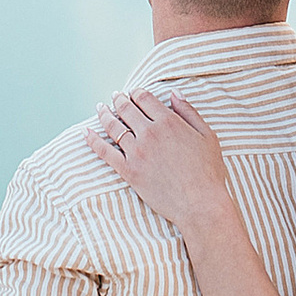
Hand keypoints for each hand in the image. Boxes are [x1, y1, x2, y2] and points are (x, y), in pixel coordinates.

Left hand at [83, 85, 231, 235]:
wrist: (200, 204)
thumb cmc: (208, 171)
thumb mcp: (207, 135)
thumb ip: (189, 112)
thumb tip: (174, 93)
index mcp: (169, 122)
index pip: (144, 98)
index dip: (136, 92)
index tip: (132, 92)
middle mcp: (149, 133)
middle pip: (126, 109)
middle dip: (119, 100)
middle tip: (115, 96)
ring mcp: (137, 152)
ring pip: (113, 127)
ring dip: (104, 114)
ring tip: (100, 108)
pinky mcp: (129, 171)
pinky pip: (105, 152)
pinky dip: (93, 140)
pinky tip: (86, 132)